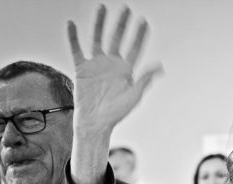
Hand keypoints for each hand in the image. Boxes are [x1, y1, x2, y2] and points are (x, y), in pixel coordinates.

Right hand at [67, 5, 162, 136]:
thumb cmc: (116, 113)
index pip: (134, 48)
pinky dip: (73, 37)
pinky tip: (72, 24)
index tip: (144, 21)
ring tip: (102, 7)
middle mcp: (111, 64)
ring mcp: (96, 64)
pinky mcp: (82, 69)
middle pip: (117, 38)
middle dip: (122, 24)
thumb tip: (160, 66)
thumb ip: (145, 79)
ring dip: (100, 23)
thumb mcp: (134, 96)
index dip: (139, 35)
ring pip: (97, 39)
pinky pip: (76, 50)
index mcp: (126, 70)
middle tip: (126, 8)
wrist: (95, 123)